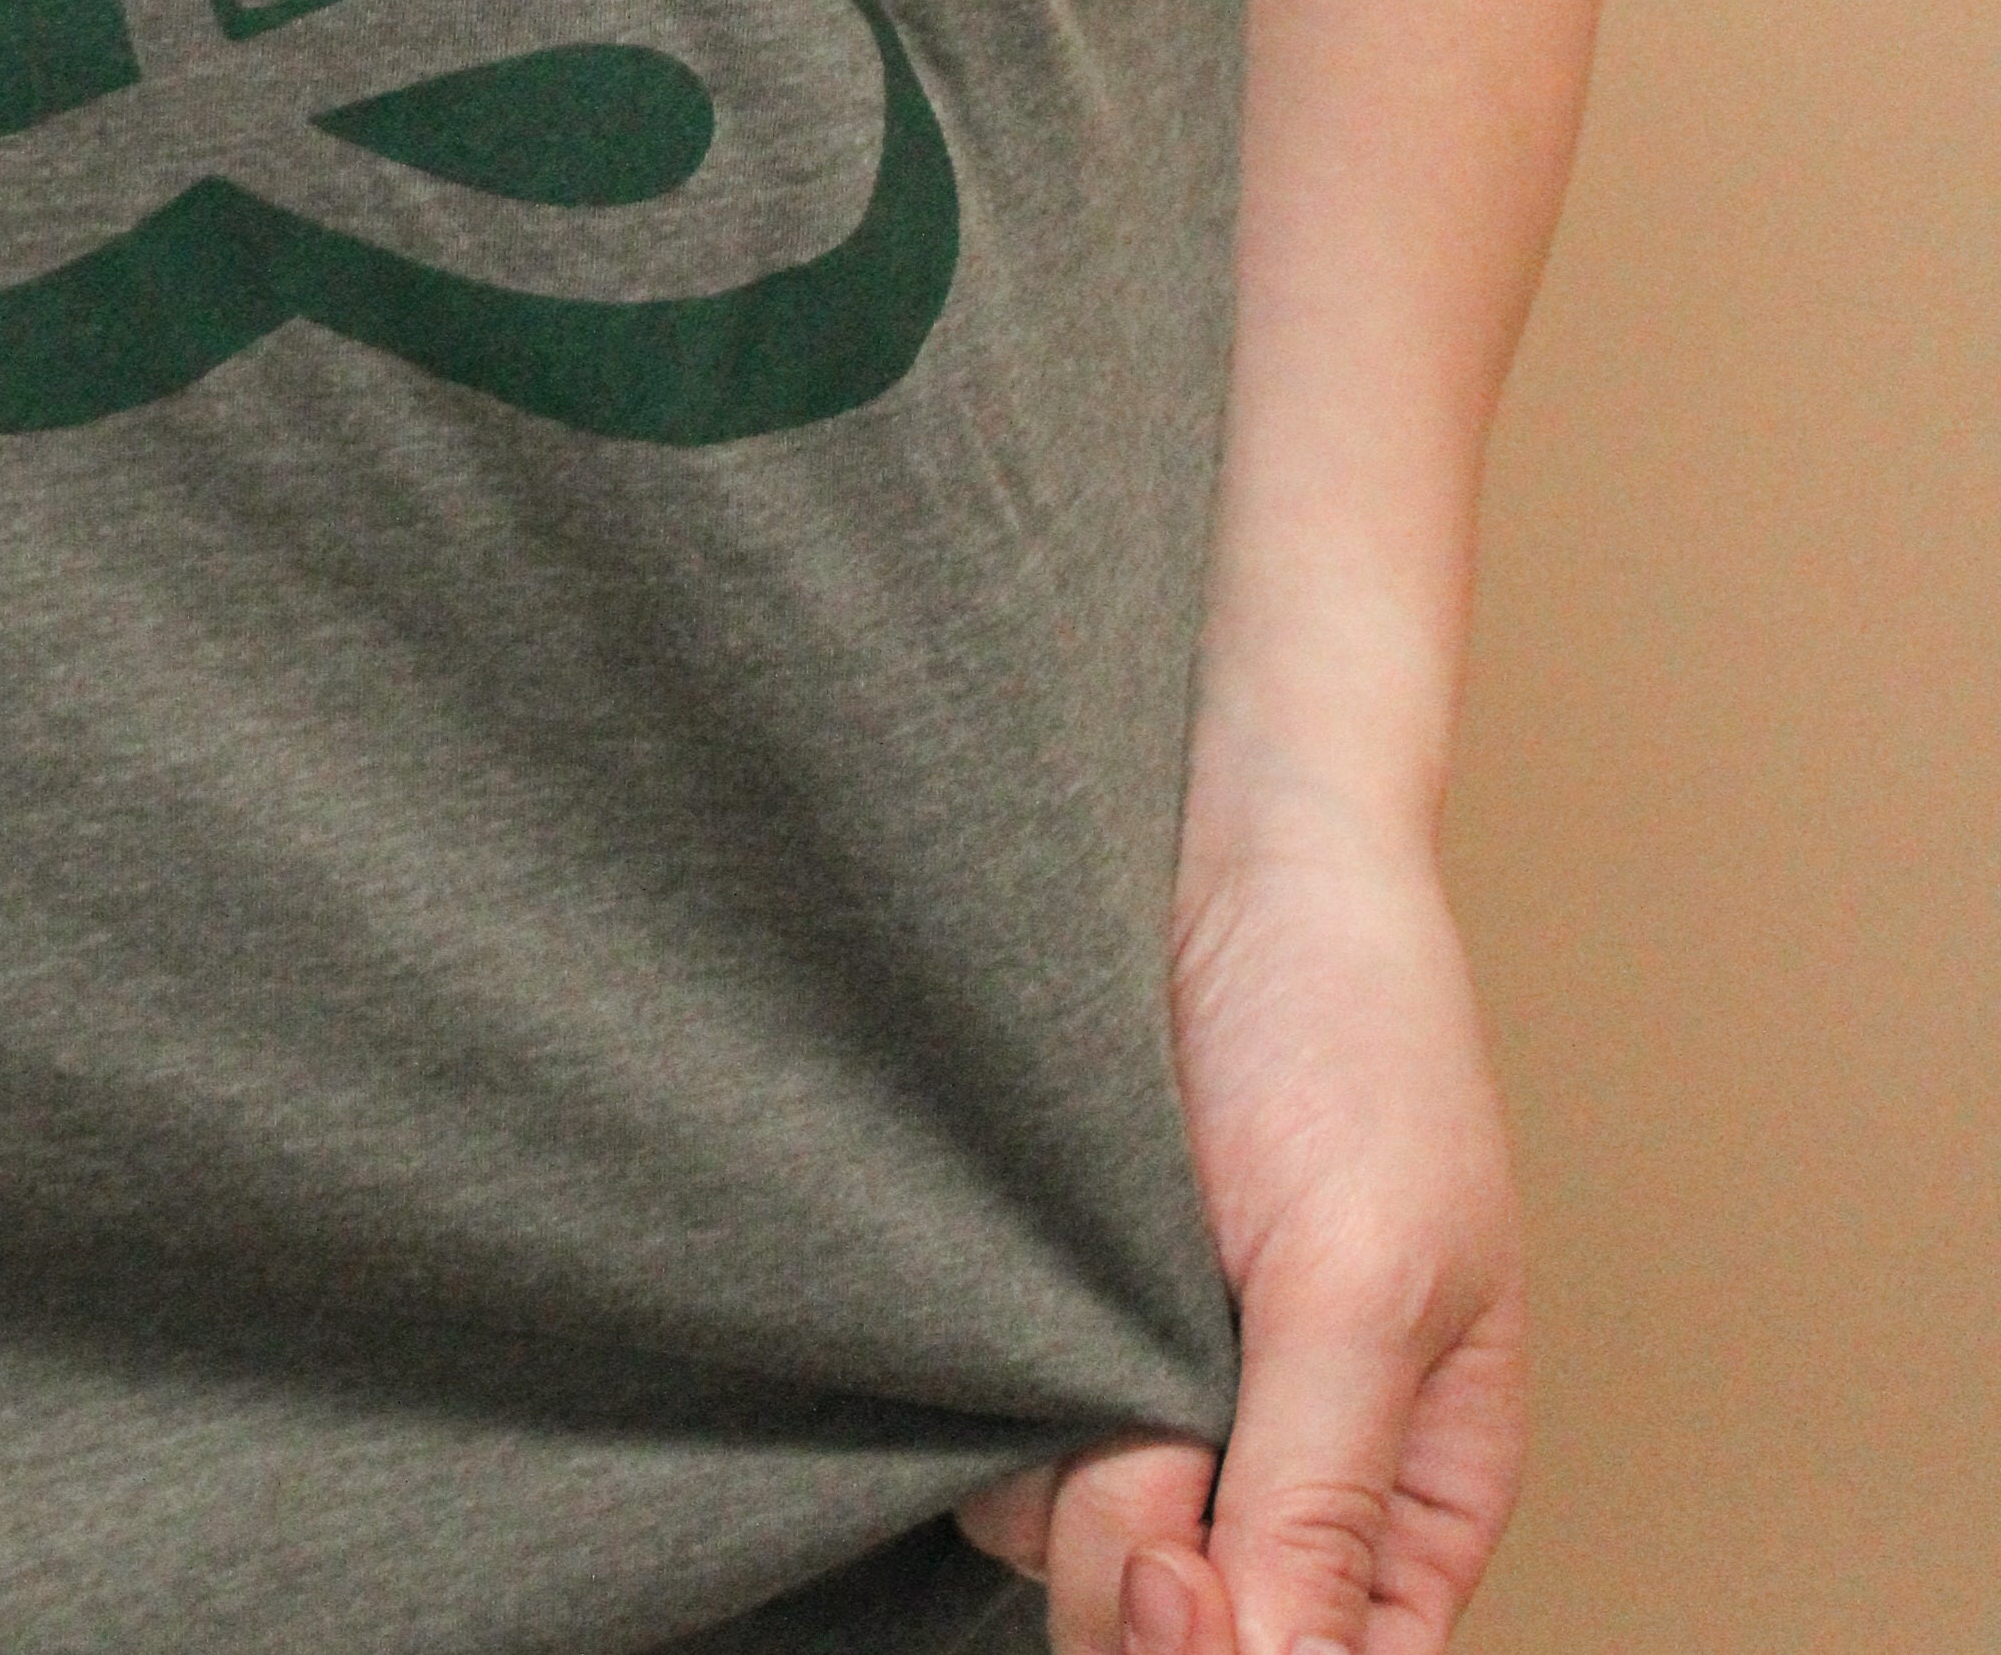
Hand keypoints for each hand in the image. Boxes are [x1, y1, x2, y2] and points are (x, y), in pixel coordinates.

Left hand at [953, 803, 1525, 1654]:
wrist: (1215, 833)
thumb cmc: (1343, 1032)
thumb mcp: (1367, 1279)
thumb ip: (1323, 1500)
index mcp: (1414, 1496)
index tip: (1185, 1577)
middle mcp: (1282, 1472)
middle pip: (1181, 1641)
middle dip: (1141, 1573)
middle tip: (1138, 1445)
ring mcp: (1154, 1403)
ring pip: (1068, 1554)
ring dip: (1056, 1470)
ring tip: (1099, 1308)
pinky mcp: (1049, 1331)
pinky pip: (996, 1446)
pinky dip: (992, 1401)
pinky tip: (1015, 1303)